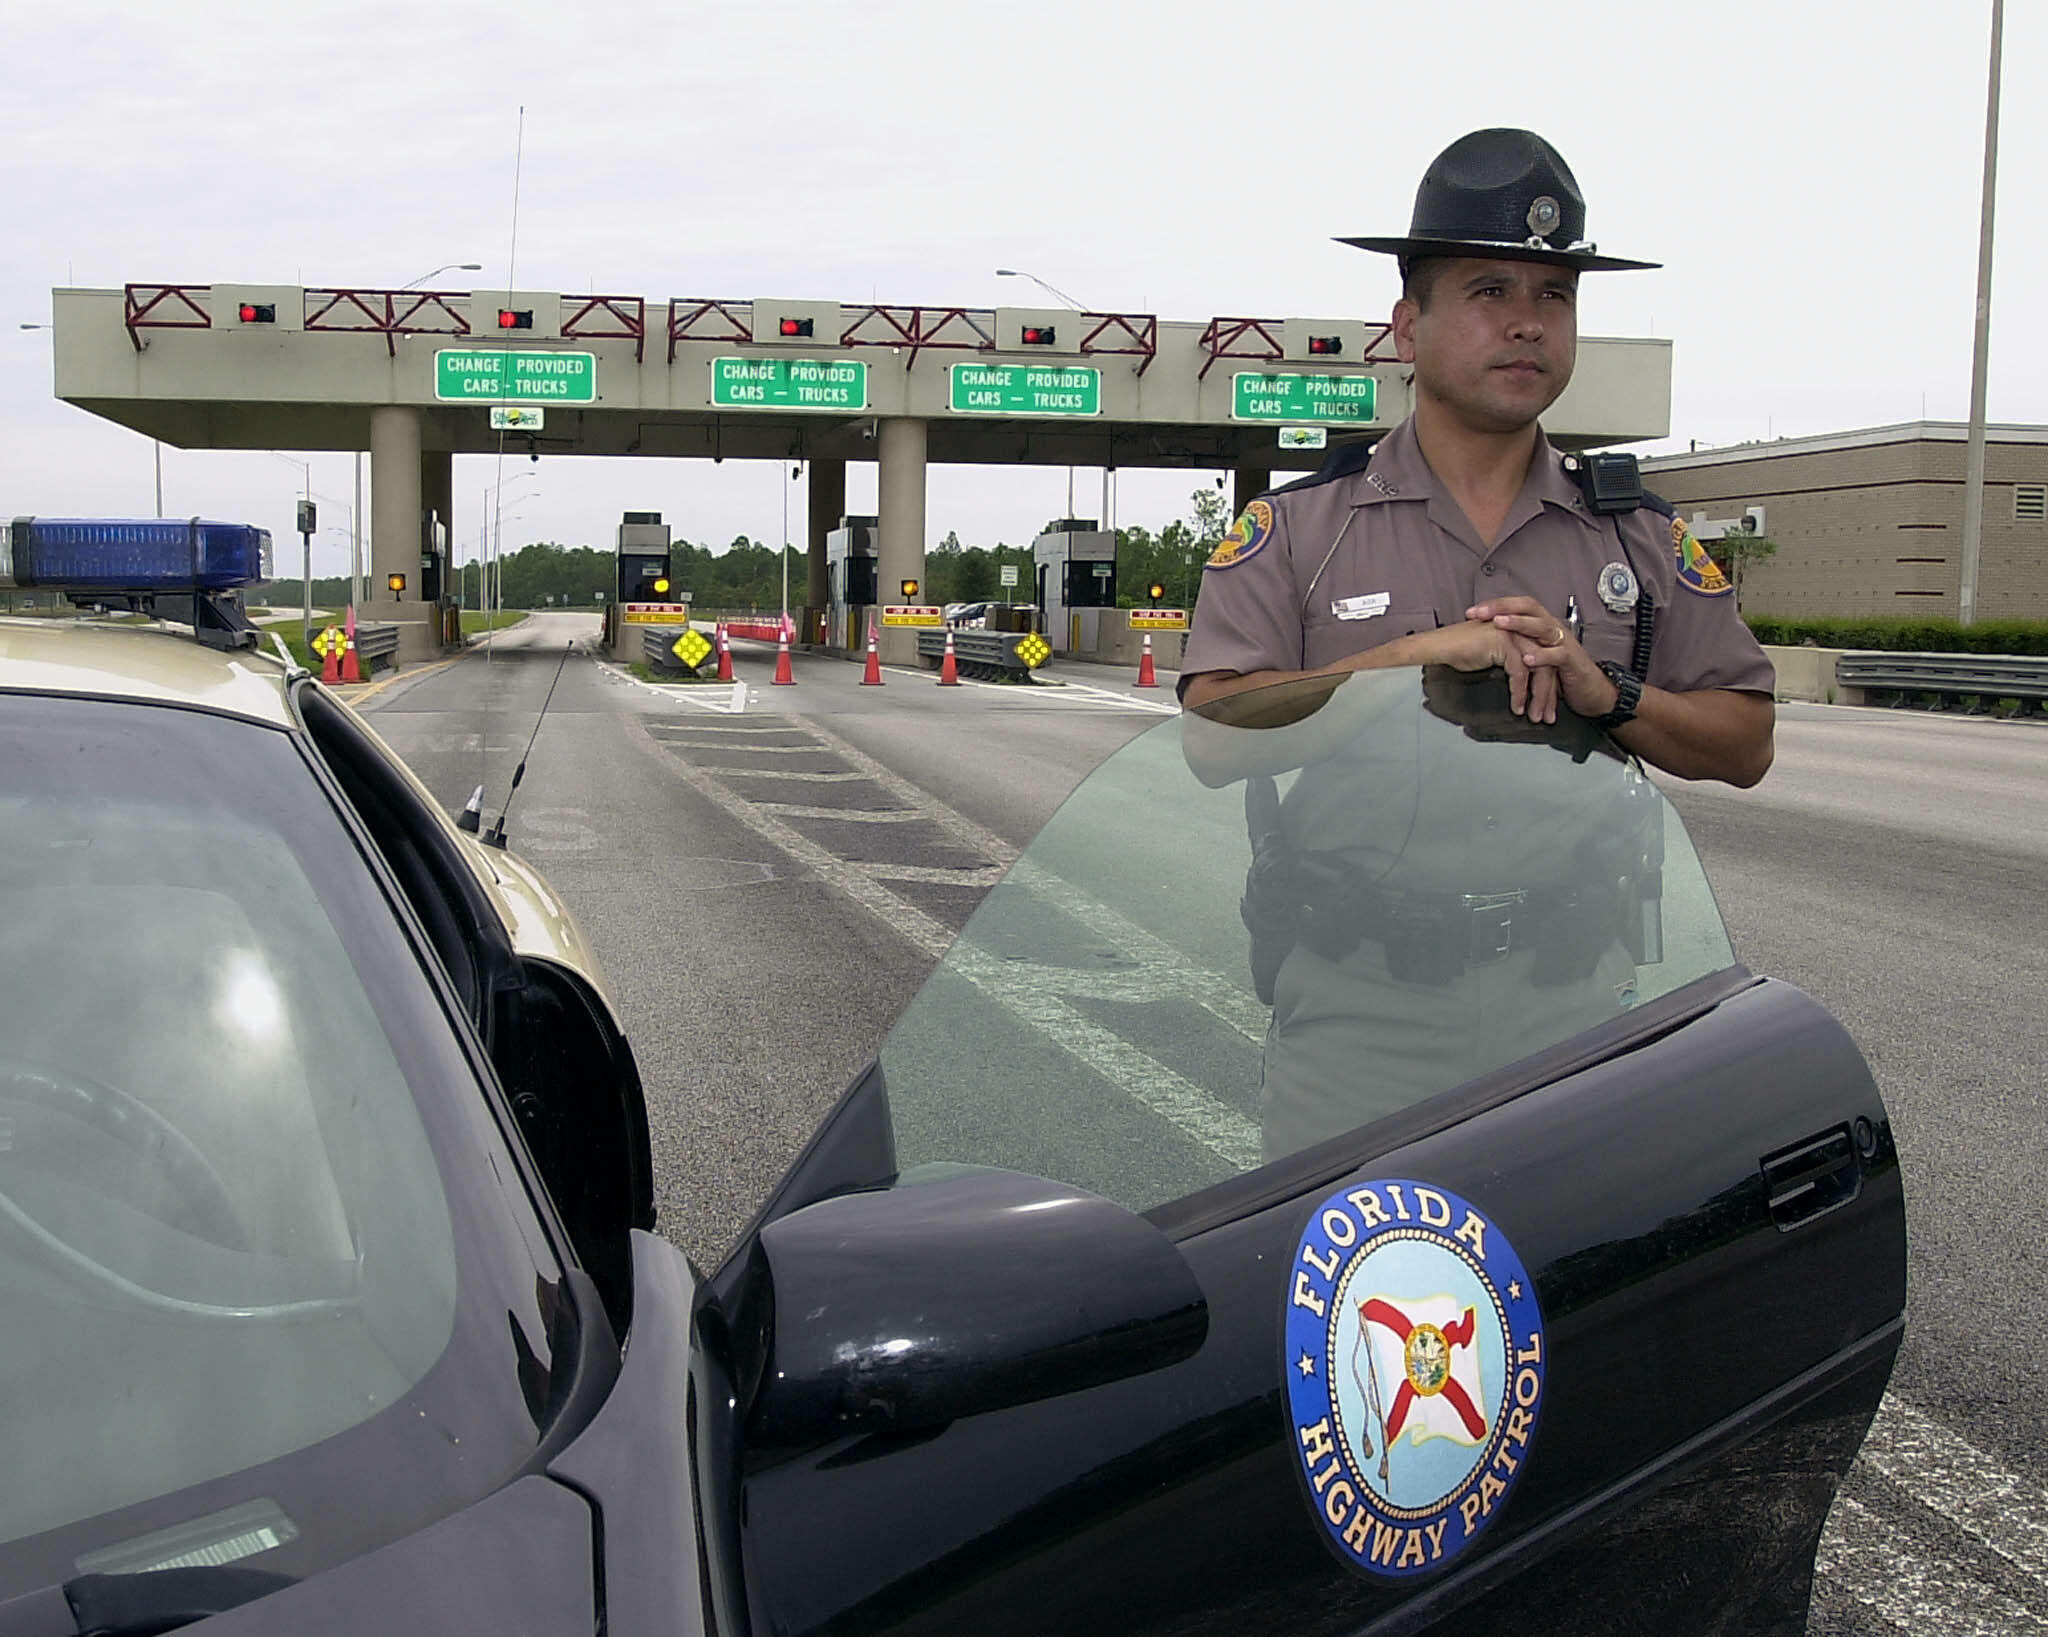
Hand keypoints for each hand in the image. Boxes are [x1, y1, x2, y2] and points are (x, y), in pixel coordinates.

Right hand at [1395, 619, 1547, 717]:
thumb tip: (1527, 689)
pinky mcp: (1504, 641)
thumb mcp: (1495, 659)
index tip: (1547, 707)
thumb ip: (1514, 666)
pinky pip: (1520, 672)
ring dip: (1538, 696)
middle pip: (1547, 664)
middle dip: (1548, 694)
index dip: (1549, 686)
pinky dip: (1519, 693)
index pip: (1546, 660)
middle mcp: (1522, 629)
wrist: (1438, 647)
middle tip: (1547, 716)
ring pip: (1538, 669)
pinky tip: (1517, 706)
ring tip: (1534, 715)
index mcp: (1523, 631)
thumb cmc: (1459, 652)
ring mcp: (1514, 633)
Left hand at [1465, 597, 1617, 723]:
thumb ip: (1517, 646)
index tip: (1471, 612)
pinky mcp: (1572, 659)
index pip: (1518, 606)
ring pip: (1541, 626)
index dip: (1495, 606)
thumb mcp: (1535, 655)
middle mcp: (1552, 627)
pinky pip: (1557, 654)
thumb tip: (1488, 643)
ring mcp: (1563, 641)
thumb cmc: (1560, 672)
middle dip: (1502, 608)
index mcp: (1541, 625)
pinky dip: (1542, 656)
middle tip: (1480, 613)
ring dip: (1519, 624)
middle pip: (1528, 608)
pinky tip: (1527, 658)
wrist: (1591, 690)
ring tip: (1499, 624)